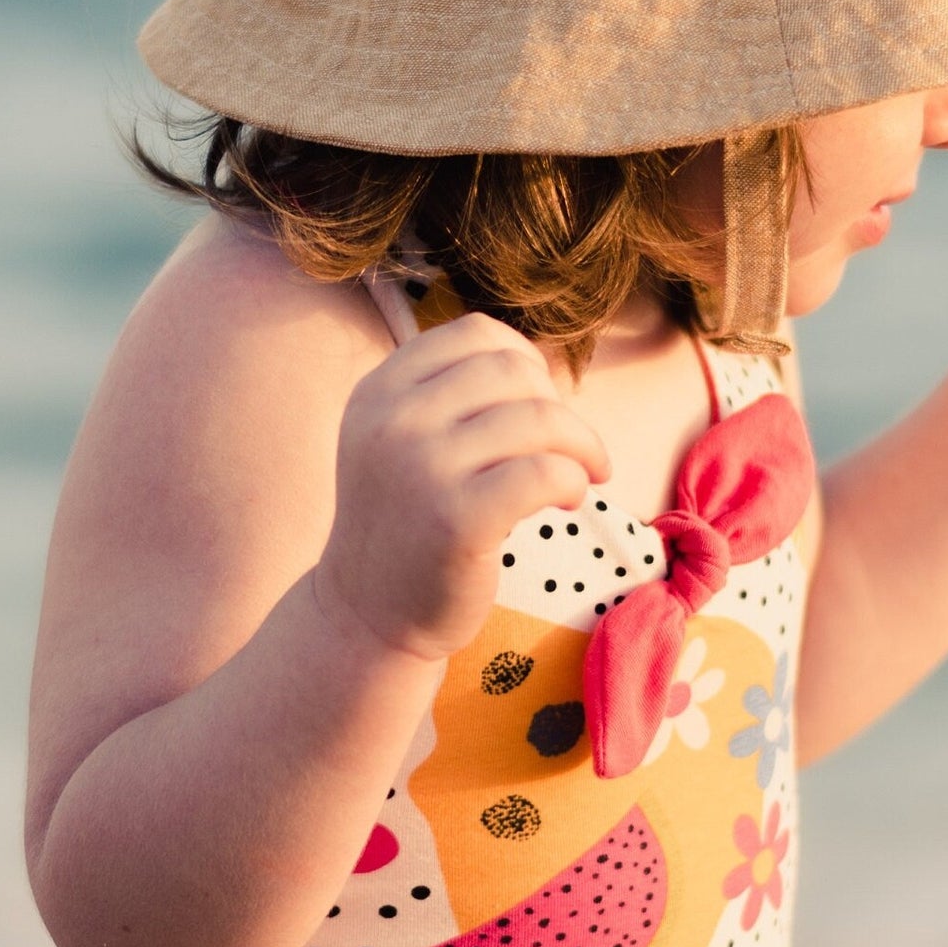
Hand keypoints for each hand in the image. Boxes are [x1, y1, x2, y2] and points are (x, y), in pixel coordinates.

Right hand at [316, 310, 612, 664]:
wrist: (367, 613)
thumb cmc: (406, 520)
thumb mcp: (398, 437)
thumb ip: (449, 391)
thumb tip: (540, 360)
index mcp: (380, 390)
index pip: (476, 333)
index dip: (525, 362)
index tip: (537, 406)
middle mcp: (392, 419)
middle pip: (513, 370)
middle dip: (558, 406)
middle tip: (569, 449)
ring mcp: (420, 467)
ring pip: (539, 418)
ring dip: (581, 445)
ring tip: (580, 475)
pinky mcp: (455, 520)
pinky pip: (545, 472)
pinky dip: (573, 480)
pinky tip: (568, 499)